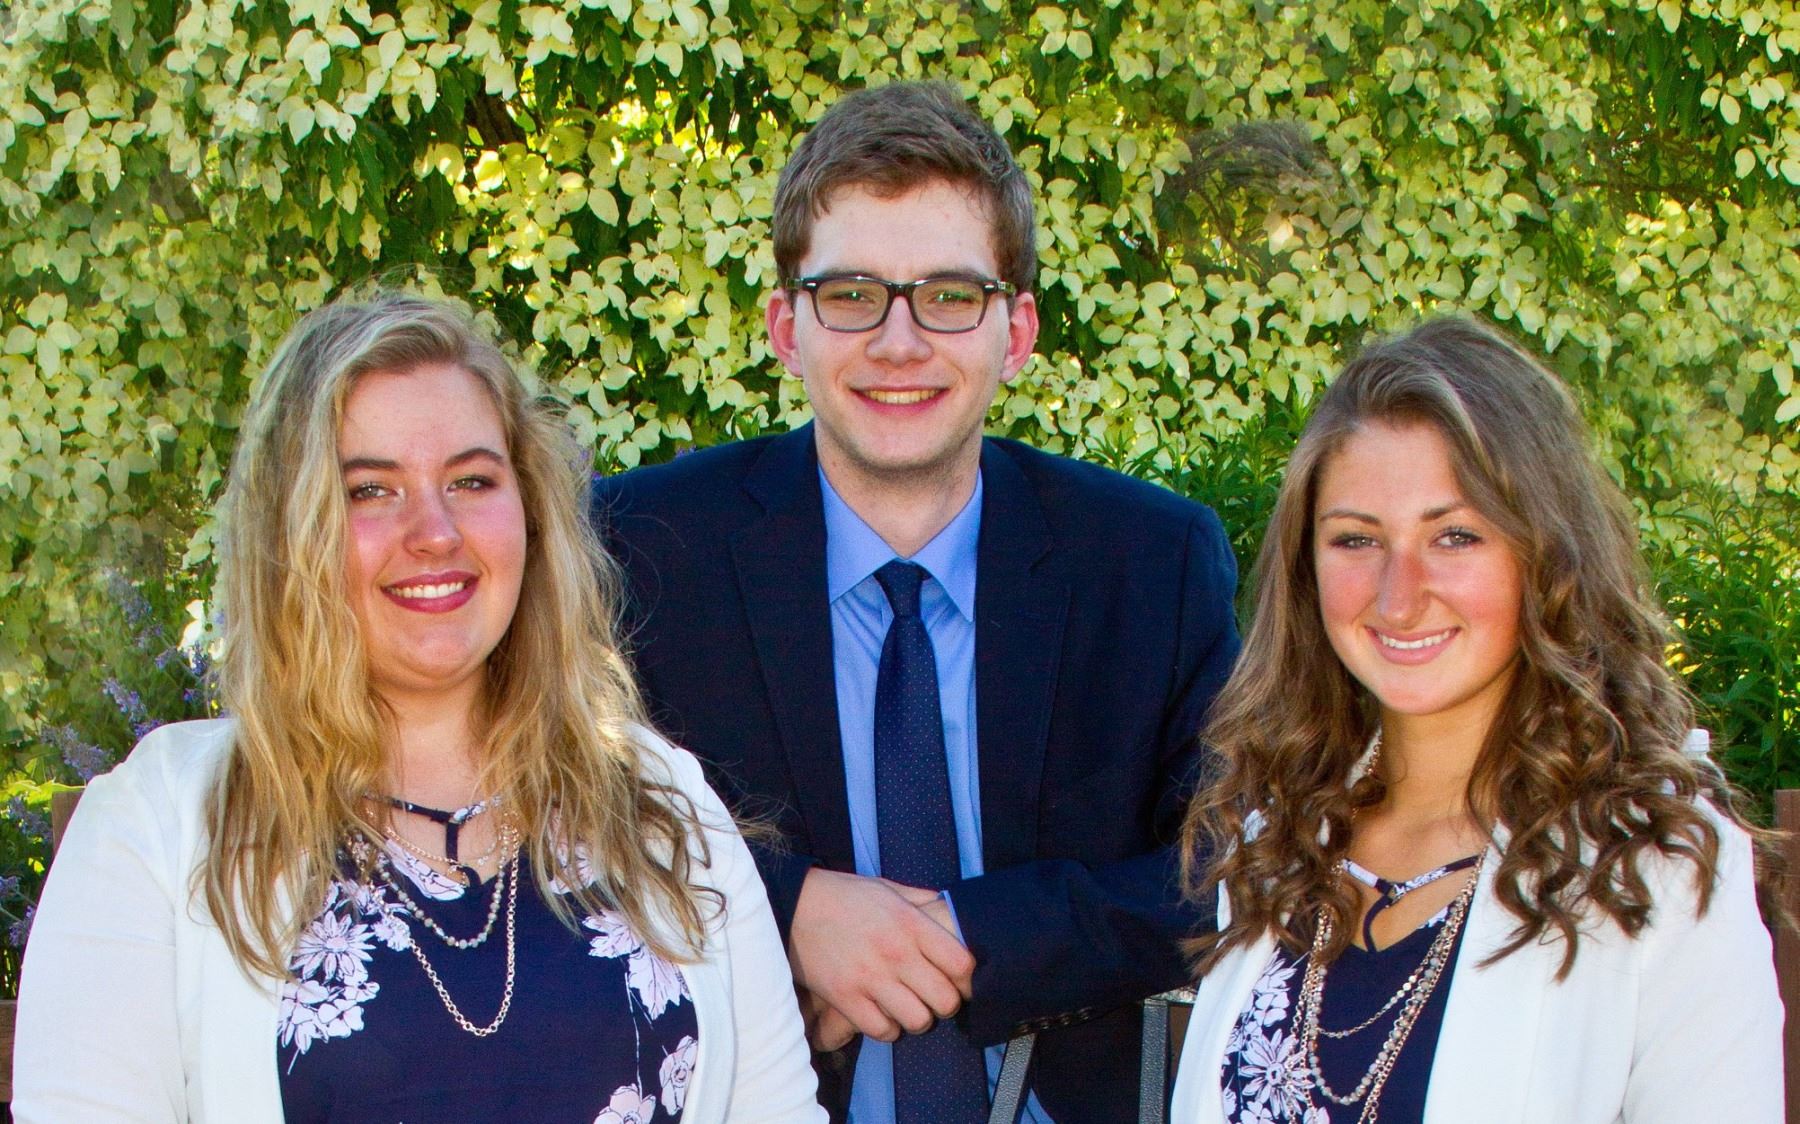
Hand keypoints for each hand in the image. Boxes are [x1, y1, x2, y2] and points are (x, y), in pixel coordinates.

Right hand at [788, 868, 975, 1042]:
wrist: (795, 905)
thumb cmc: (846, 896)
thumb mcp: (888, 888)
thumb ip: (921, 901)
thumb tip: (948, 908)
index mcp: (911, 923)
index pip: (961, 964)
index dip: (966, 978)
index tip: (957, 980)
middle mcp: (895, 952)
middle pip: (945, 1000)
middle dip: (945, 1004)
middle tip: (933, 998)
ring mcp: (870, 978)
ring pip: (917, 1021)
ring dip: (916, 1018)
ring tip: (907, 1007)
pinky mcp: (845, 998)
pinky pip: (882, 1030)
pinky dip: (886, 1027)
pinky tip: (881, 1013)